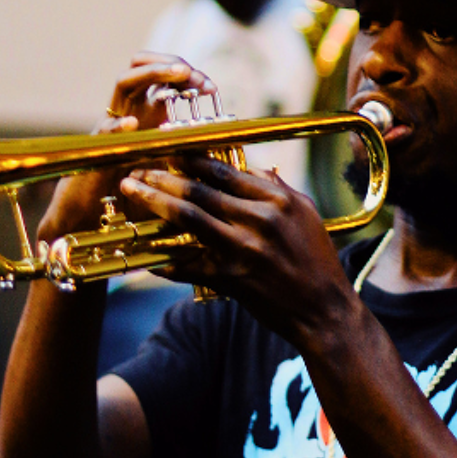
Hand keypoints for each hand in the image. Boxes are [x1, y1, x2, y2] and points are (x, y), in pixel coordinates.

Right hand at [35, 54, 219, 242]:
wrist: (92, 217)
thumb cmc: (135, 193)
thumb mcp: (171, 165)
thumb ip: (192, 149)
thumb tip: (226, 139)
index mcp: (146, 114)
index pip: (164, 78)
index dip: (187, 76)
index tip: (210, 89)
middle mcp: (128, 112)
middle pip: (143, 68)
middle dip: (171, 64)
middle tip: (195, 76)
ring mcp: (111, 125)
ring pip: (123, 83)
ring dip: (152, 73)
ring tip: (179, 74)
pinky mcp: (96, 149)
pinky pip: (104, 129)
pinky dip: (117, 125)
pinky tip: (132, 124)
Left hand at [118, 156, 354, 344]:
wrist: (324, 309)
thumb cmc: (317, 261)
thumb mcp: (306, 214)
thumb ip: (277, 189)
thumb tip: (250, 168)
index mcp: (278, 201)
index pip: (225, 170)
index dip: (191, 157)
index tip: (169, 148)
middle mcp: (259, 221)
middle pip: (200, 189)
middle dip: (163, 175)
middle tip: (138, 167)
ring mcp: (243, 250)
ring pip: (188, 217)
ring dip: (155, 200)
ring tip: (132, 189)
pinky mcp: (231, 279)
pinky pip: (188, 265)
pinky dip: (164, 258)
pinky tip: (144, 251)